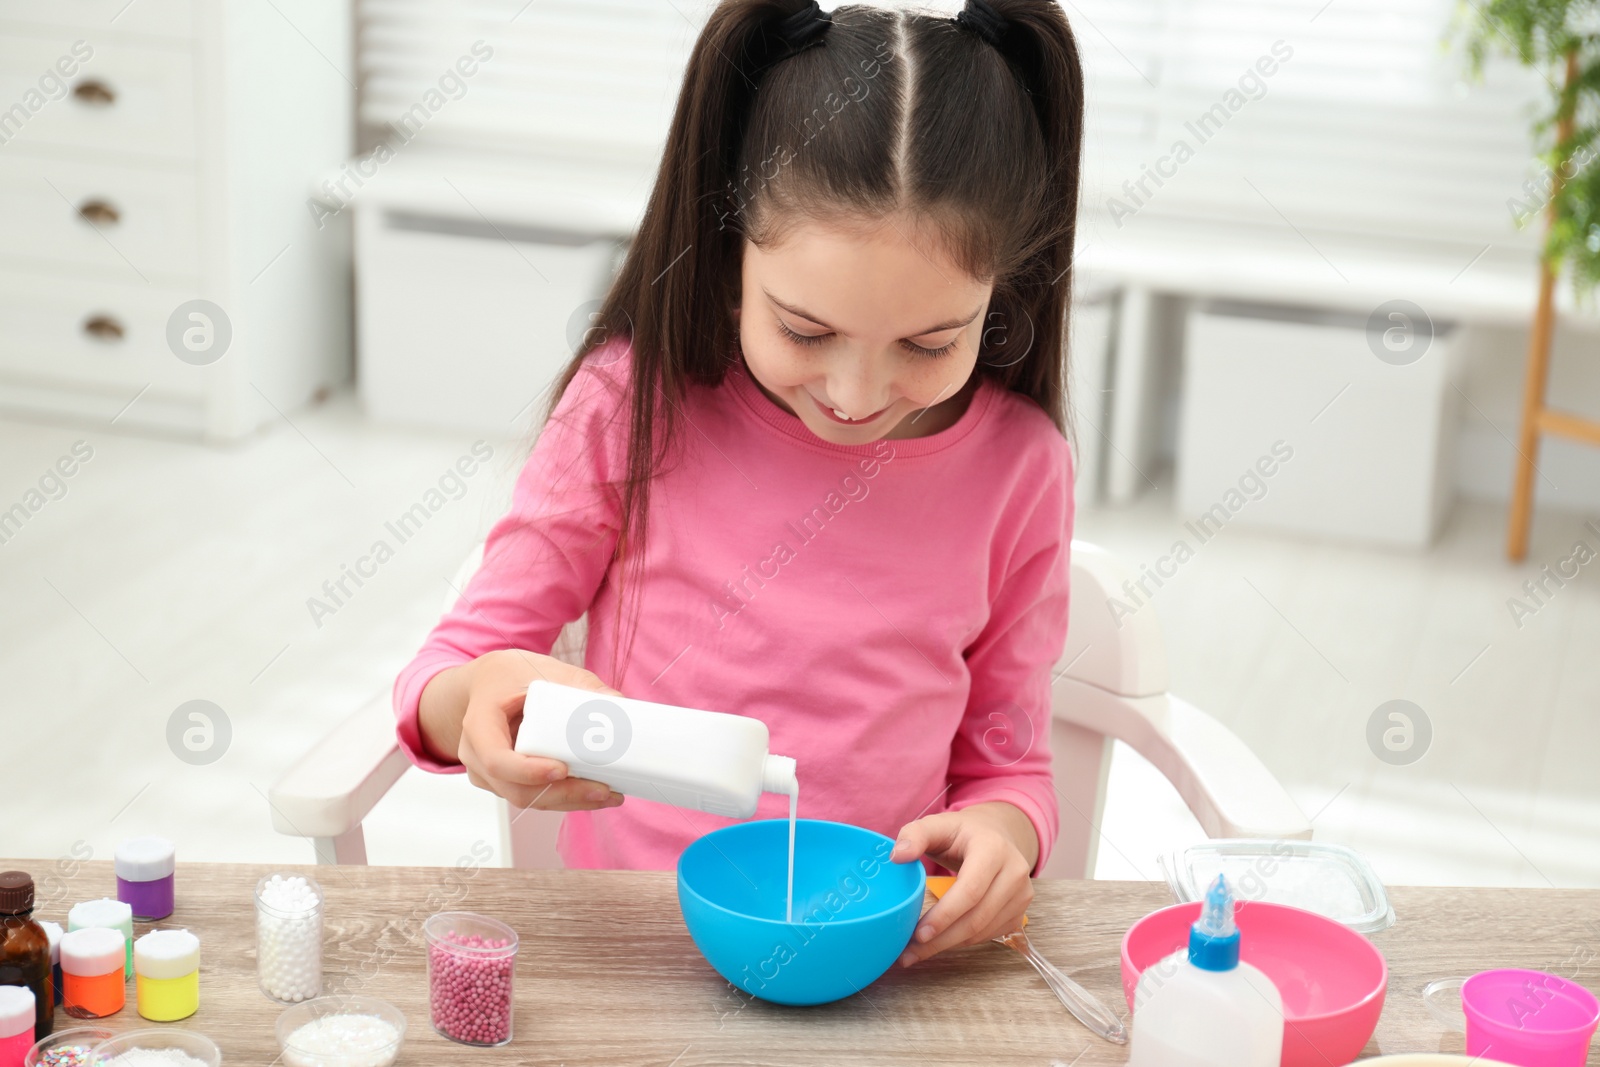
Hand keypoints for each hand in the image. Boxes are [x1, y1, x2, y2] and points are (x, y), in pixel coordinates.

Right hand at [429, 649, 628, 811]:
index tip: (562, 769)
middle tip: (601, 789)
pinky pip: (532, 797)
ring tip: (607, 793)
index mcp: (479, 723)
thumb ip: (577, 684)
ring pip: (527, 799)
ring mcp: (488, 773)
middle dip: (562, 794)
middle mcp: (476, 754)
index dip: (528, 771)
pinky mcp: (505, 782)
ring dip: (568, 801)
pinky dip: (562, 798)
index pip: (496, 759)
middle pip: (516, 789)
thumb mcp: (540, 669)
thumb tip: (616, 702)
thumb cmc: (508, 676)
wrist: (486, 685)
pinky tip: (592, 793)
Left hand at [890, 802, 1038, 965]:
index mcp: (993, 849)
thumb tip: (897, 856)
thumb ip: (914, 835)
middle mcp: (1014, 873)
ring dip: (948, 945)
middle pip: (977, 918)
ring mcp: (1021, 896)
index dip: (945, 916)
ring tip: (917, 951)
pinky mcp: (1020, 913)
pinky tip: (939, 942)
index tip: (918, 934)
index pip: (970, 890)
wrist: (996, 835)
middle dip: (941, 940)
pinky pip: (988, 936)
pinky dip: (961, 942)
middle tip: (909, 952)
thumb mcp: (937, 825)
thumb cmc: (961, 833)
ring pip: (982, 932)